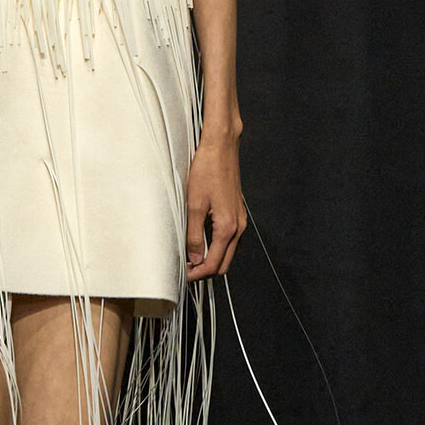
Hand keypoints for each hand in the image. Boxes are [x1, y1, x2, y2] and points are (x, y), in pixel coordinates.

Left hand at [185, 133, 245, 280]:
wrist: (221, 149)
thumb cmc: (207, 171)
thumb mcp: (194, 205)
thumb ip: (194, 234)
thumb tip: (194, 258)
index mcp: (227, 227)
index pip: (215, 263)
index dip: (198, 273)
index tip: (185, 275)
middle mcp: (238, 227)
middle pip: (225, 263)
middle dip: (206, 270)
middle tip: (187, 270)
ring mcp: (240, 220)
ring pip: (228, 252)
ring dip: (212, 259)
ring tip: (192, 257)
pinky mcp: (238, 213)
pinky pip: (230, 240)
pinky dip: (218, 247)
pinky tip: (203, 242)